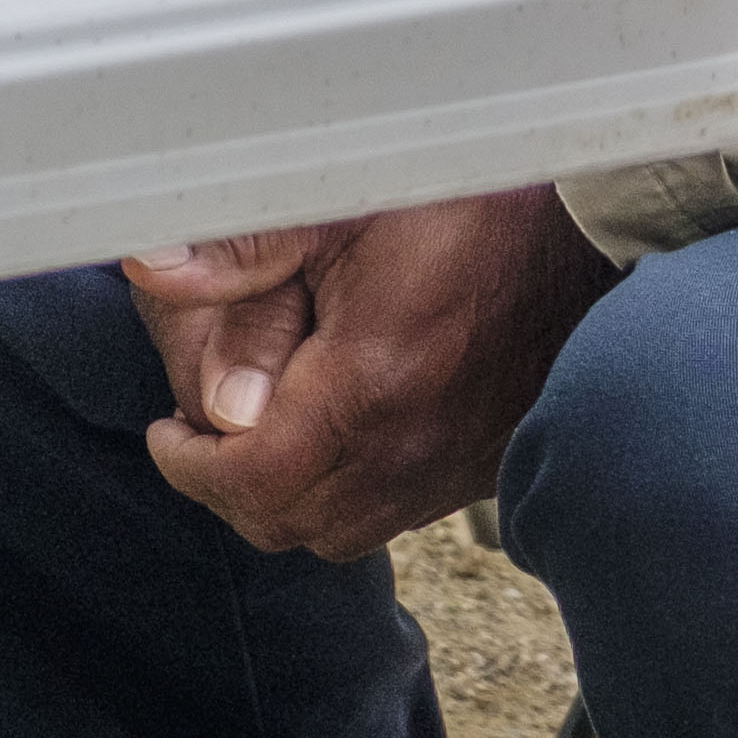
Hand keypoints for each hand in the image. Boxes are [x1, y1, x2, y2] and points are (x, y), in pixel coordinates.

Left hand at [124, 190, 617, 562]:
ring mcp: (455, 466)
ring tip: (253, 437)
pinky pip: (393, 515)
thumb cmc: (468, 207)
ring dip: (281, 500)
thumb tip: (150, 265)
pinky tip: (328, 439)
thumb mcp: (341, 205)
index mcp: (369, 383)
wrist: (587, 234)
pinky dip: (341, 497)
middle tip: (196, 435)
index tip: (166, 431)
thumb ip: (242, 248)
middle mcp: (414, 445)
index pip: (253, 480)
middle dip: (223, 488)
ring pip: (339, 532)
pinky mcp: (483, 468)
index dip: (189, 466)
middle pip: (287, 523)